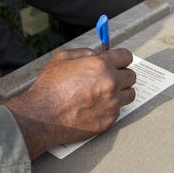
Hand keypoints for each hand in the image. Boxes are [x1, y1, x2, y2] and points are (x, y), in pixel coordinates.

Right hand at [4, 48, 136, 156]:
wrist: (42, 116)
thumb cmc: (49, 88)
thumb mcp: (62, 58)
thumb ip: (84, 53)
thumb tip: (97, 55)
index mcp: (101, 65)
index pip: (126, 56)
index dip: (120, 58)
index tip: (118, 62)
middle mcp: (111, 83)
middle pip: (131, 76)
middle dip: (121, 75)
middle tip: (110, 78)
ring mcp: (112, 103)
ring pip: (129, 94)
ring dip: (120, 92)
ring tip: (105, 93)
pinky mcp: (109, 120)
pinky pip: (118, 110)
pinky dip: (110, 108)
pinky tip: (95, 107)